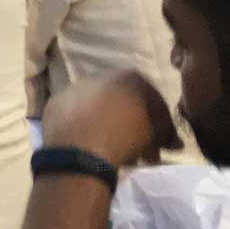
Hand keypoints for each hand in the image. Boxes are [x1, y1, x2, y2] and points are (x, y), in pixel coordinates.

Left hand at [40, 70, 178, 167]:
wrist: (80, 148)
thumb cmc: (125, 138)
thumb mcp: (155, 136)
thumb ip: (166, 134)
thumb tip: (173, 142)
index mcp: (130, 77)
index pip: (153, 99)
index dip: (161, 123)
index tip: (164, 143)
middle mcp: (102, 76)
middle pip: (124, 103)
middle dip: (135, 126)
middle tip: (142, 151)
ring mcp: (76, 88)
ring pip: (100, 108)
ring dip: (111, 127)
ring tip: (119, 152)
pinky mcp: (56, 103)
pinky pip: (77, 116)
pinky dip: (86, 128)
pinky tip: (92, 146)